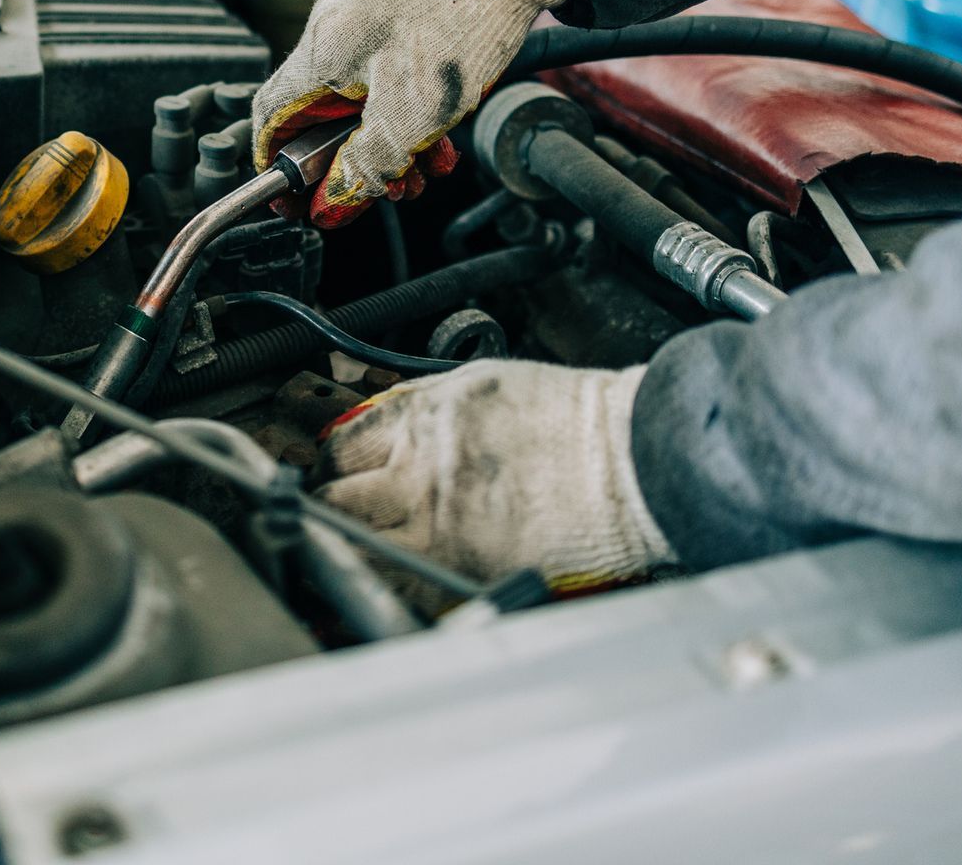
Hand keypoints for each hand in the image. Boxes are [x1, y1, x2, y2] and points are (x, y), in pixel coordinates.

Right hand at [251, 0, 561, 227]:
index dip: (278, 165)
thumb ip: (367, 165)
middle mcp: (332, 35)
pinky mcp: (394, 22)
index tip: (296, 199)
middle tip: (387, 190)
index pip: (271, 118)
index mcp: (321, 54)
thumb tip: (332, 204)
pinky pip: (386, 83)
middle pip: (320, 119)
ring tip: (424, 171)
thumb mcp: (413, 116)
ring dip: (389, 148)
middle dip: (353, 165)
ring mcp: (363, 26)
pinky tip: (441, 139)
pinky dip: (408, 118)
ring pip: (360, 106)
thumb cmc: (461, 24)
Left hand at [318, 361, 672, 605]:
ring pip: (357, 538)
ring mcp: (438, 518)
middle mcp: (421, 464)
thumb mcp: (489, 386)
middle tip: (333, 512)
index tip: (330, 473)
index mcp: (427, 414)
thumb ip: (430, 408)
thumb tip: (388, 427)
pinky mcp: (462, 562)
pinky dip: (390, 575)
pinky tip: (398, 570)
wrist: (633, 461)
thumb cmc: (579, 422)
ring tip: (358, 548)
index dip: (330, 460)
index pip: (343, 440)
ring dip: (350, 542)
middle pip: (336, 491)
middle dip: (328, 501)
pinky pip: (401, 575)